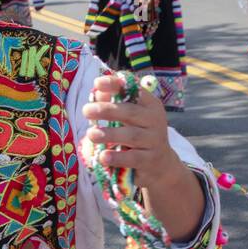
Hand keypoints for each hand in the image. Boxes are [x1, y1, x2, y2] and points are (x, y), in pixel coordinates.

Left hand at [81, 71, 169, 189]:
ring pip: (132, 136)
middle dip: (107, 110)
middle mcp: (155, 120)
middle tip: (86, 110)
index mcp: (149, 104)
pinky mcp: (150, 161)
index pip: (134, 90)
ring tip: (91, 134)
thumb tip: (96, 92)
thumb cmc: (138, 134)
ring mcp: (154, 141)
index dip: (115, 85)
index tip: (97, 84)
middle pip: (130, 112)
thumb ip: (114, 104)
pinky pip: (133, 158)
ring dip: (110, 134)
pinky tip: (103, 157)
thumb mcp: (129, 118)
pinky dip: (117, 157)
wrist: (161, 164)